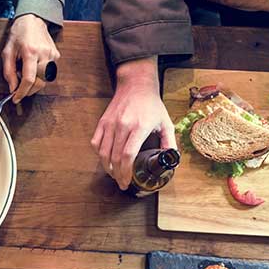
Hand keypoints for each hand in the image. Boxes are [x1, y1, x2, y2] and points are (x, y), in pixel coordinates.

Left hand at [2, 14, 58, 102]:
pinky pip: (48, 73)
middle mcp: (44, 54)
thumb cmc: (19, 34)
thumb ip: (8, 72)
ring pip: (44, 80)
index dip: (22, 92)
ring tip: (25, 72)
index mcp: (30, 52)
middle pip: (39, 83)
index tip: (16, 98)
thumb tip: (12, 88)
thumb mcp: (7, 52)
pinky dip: (39, 76)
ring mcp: (52, 55)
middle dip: (27, 90)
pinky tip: (33, 67)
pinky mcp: (56, 56)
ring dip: (33, 83)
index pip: (29, 79)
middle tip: (18, 89)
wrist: (32, 20)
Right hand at [92, 56, 176, 188]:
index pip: (128, 155)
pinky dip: (99, 154)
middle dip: (117, 174)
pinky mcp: (102, 122)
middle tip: (122, 183)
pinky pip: (96, 142)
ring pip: (103, 152)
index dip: (126, 171)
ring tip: (113, 174)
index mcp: (139, 127)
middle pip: (115, 157)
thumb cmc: (151, 104)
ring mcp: (110, 123)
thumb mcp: (166, 122)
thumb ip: (169, 142)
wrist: (136, 85)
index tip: (127, 181)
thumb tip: (173, 161)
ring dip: (107, 167)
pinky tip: (105, 159)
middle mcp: (123, 126)